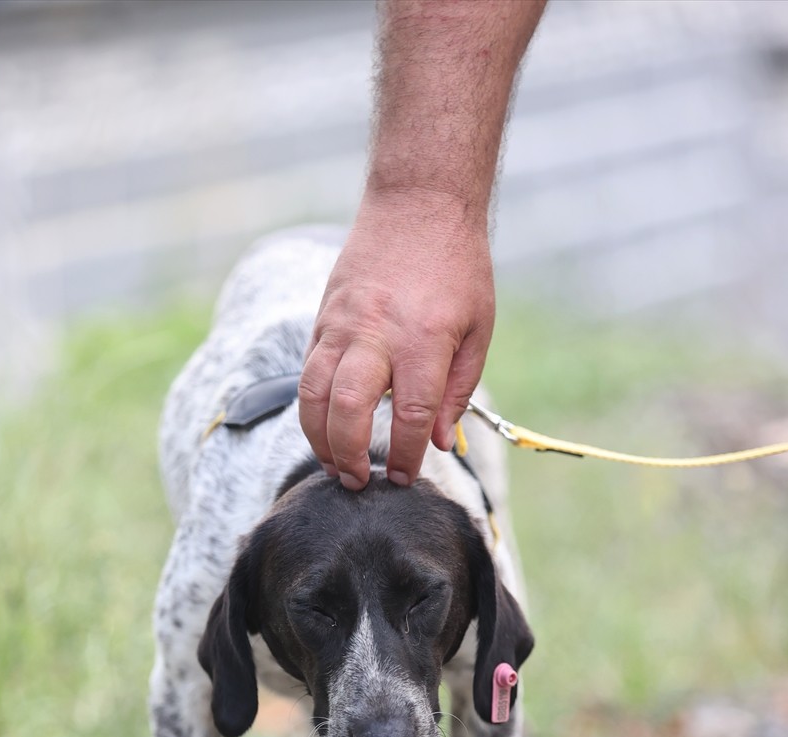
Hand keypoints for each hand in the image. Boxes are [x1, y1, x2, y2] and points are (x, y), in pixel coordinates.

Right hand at [299, 191, 494, 489]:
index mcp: (423, 340)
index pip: (408, 415)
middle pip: (348, 409)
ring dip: (318, 438)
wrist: (419, 203)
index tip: (402, 478)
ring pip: (314, 394)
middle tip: (356, 482)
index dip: (403, 456)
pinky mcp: (323, 318)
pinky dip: (312, 407)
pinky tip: (325, 427)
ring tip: (333, 465)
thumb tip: (437, 442)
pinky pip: (308, 372)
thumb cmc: (458, 269)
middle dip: (348, 455)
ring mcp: (342, 324)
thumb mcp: (478, 330)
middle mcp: (376, 333)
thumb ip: (458, 390)